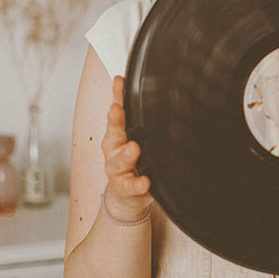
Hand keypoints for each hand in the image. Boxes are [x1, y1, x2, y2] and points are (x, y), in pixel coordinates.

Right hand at [101, 75, 152, 221]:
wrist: (127, 195)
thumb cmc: (135, 160)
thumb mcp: (138, 137)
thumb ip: (146, 120)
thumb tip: (165, 91)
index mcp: (118, 133)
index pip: (118, 110)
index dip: (117, 95)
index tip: (119, 82)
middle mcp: (114, 149)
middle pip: (113, 132)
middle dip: (115, 120)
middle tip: (118, 109)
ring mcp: (118, 169)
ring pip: (118, 161)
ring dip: (125, 154)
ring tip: (133, 148)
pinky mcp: (125, 188)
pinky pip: (131, 186)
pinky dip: (137, 183)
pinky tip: (145, 181)